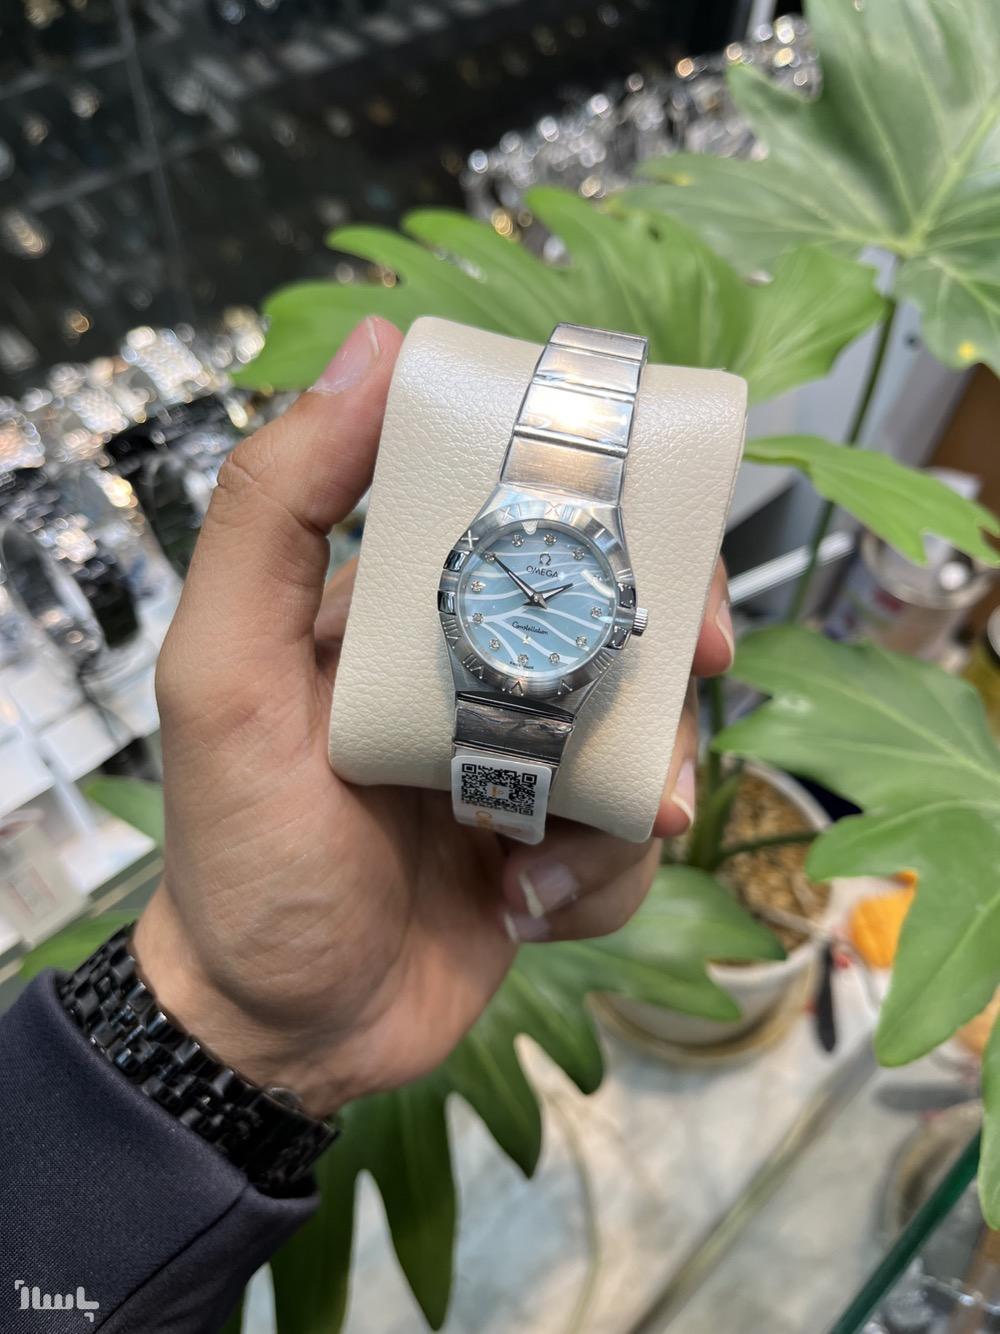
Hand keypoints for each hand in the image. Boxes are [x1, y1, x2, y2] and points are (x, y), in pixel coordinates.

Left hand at [134, 318, 733, 1116]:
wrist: (280, 1029)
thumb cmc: (241, 852)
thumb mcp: (227, 672)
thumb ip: (274, 512)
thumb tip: (372, 353)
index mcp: (407, 607)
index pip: (527, 511)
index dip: (614, 506)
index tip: (666, 538)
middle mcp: (473, 670)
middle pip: (621, 616)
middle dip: (671, 645)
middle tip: (700, 670)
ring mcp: (522, 761)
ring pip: (645, 732)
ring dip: (637, 788)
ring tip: (570, 845)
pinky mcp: (556, 847)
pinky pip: (632, 837)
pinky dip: (602, 876)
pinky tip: (528, 907)